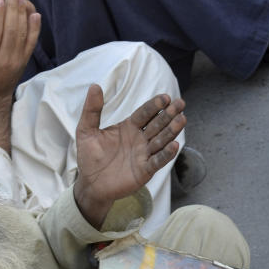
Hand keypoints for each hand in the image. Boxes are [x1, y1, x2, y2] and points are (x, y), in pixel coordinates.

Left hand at [73, 85, 185, 228]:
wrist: (90, 183)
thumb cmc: (89, 157)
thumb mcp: (86, 131)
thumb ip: (92, 110)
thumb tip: (95, 85)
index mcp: (129, 127)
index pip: (145, 113)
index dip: (154, 106)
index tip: (165, 98)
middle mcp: (140, 139)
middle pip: (157, 124)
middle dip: (169, 114)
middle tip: (180, 103)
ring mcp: (144, 154)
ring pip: (161, 140)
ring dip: (171, 131)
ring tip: (181, 119)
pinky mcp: (145, 170)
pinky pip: (157, 161)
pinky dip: (166, 154)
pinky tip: (174, 145)